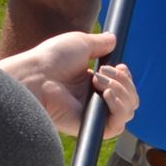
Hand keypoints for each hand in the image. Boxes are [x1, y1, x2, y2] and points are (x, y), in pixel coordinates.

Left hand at [0, 30, 137, 138]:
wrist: (35, 76)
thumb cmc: (52, 59)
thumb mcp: (80, 44)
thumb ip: (100, 43)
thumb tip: (113, 38)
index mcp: (91, 83)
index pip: (121, 87)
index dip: (126, 78)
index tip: (120, 66)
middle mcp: (93, 100)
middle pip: (129, 99)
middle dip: (124, 82)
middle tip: (103, 70)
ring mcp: (92, 114)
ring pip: (127, 111)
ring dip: (122, 91)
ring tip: (98, 80)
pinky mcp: (89, 126)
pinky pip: (116, 126)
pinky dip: (119, 108)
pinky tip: (106, 94)